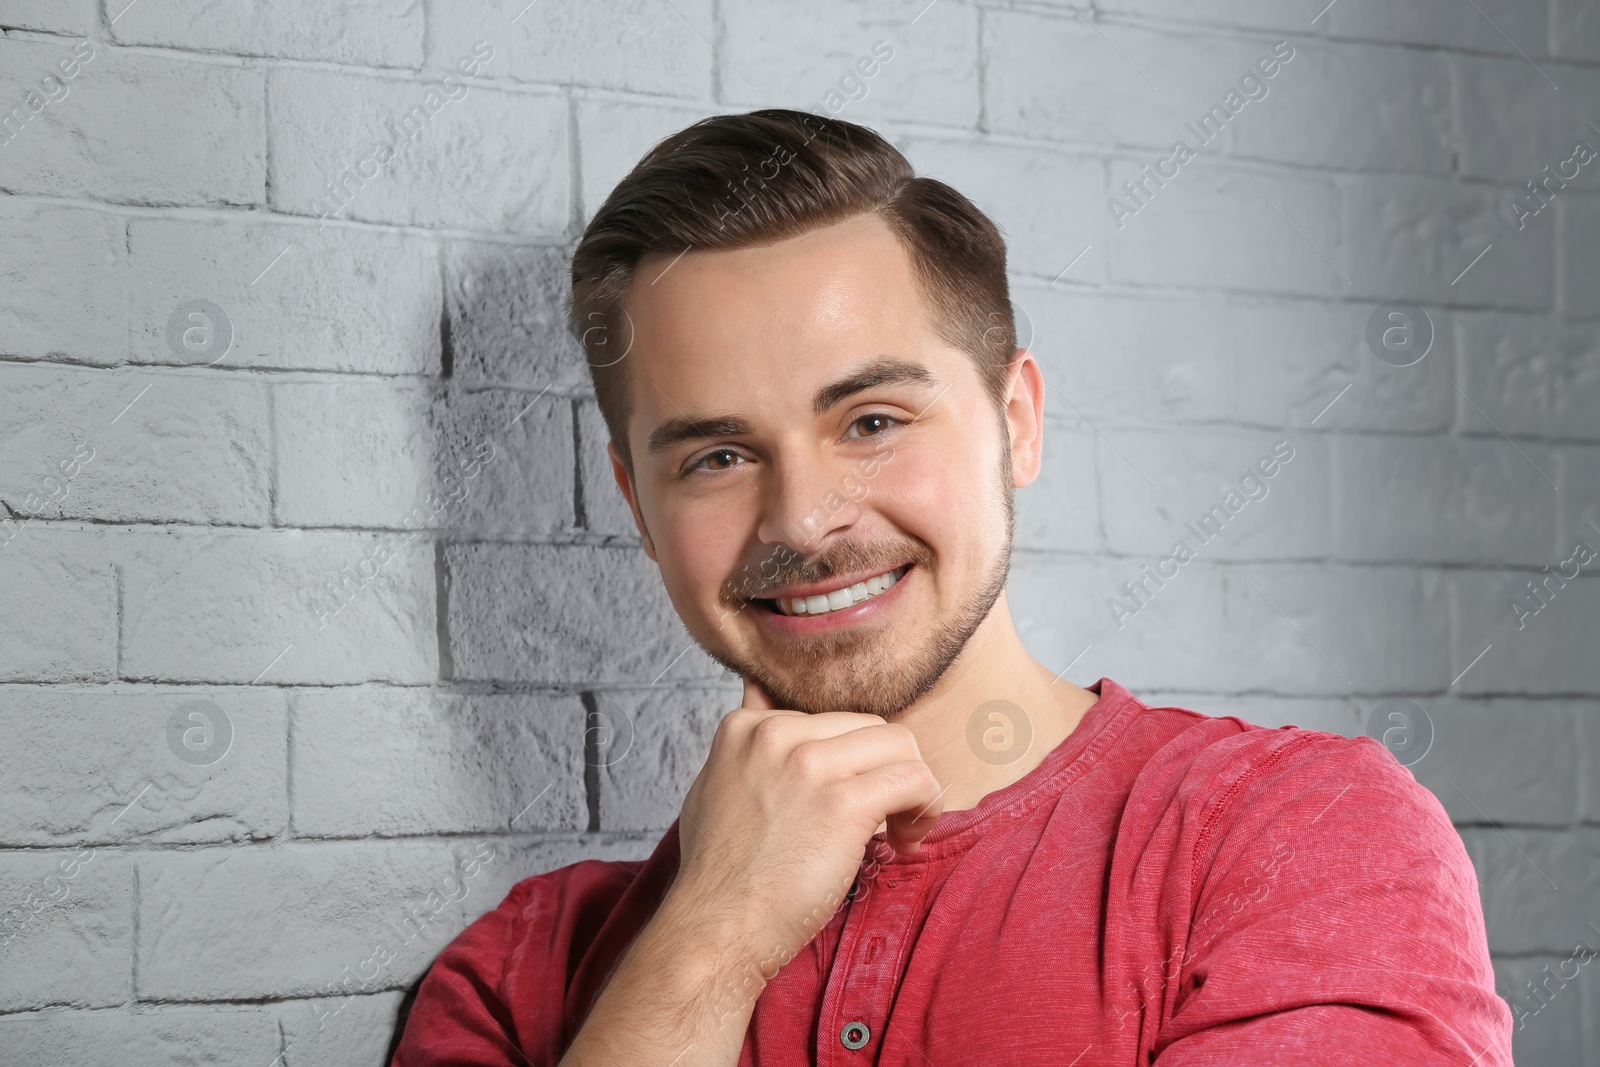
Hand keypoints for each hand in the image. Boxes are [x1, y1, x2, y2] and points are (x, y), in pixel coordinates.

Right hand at [664, 676, 944, 973]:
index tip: (847, 804)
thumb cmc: (721, 873)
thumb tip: (757, 694)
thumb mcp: (716, 785)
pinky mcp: (842, 802)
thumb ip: (746, 744)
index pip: (832, 719)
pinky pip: (915, 780)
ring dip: (912, 787)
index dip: (851, 764)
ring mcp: (809, 765)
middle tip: (882, 820)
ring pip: (901, 744)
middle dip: (885, 772)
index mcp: (749, 727)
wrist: (716, 928)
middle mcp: (776, 734)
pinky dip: (926, 807)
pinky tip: (907, 841)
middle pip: (871, 726)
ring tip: (899, 830)